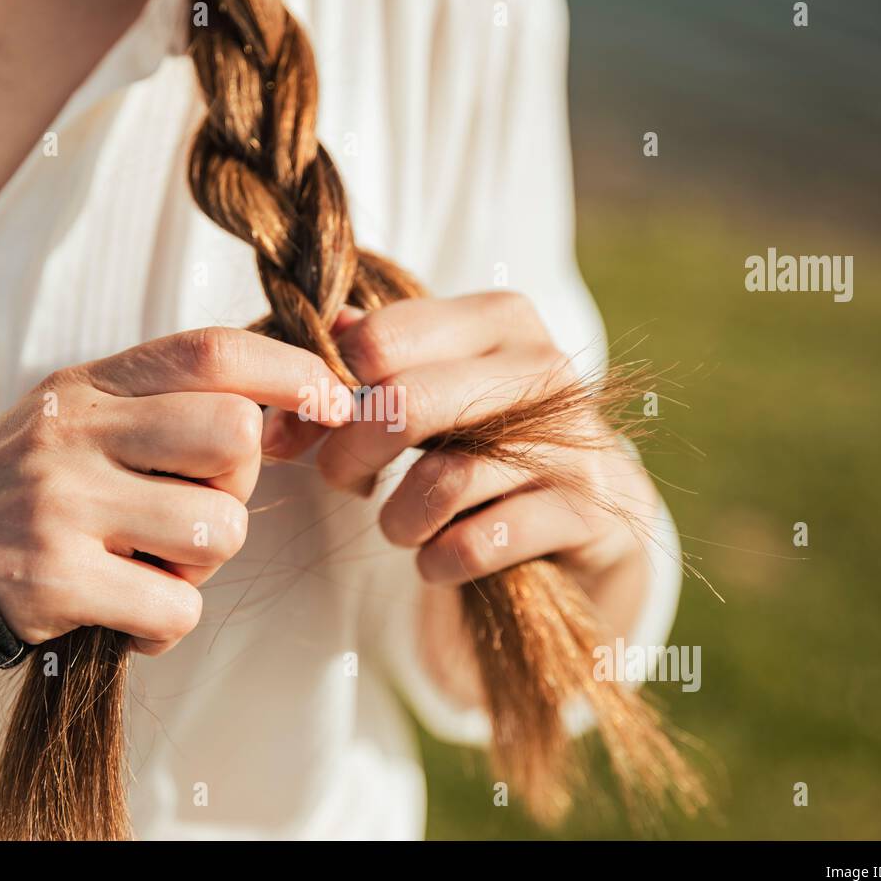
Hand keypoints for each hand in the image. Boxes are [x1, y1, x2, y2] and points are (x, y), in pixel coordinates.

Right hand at [0, 328, 352, 708]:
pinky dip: (165, 624)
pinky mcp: (51, 582)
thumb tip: (278, 408)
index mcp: (81, 389)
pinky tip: (123, 618)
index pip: (209, 351)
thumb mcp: (65, 435)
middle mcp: (70, 433)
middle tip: (190, 513)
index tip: (333, 400)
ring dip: (201, 565)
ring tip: (146, 569)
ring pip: (218, 526)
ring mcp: (59, 504)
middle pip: (232, 433)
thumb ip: (152, 413)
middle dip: (237, 486)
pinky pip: (177, 605)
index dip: (290, 370)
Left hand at [264, 292, 661, 641]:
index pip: (382, 339)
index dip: (325, 392)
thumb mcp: (426, 389)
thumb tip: (294, 369)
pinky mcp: (586, 510)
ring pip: (444, 481)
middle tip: (341, 479)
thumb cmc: (482, 440)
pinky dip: (439, 561)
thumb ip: (360, 367)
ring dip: (398, 519)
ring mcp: (573, 439)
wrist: (579, 518)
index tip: (308, 429)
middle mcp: (543, 366)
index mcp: (497, 319)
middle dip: (351, 454)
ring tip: (398, 526)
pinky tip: (438, 559)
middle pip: (409, 403)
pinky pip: (479, 543)